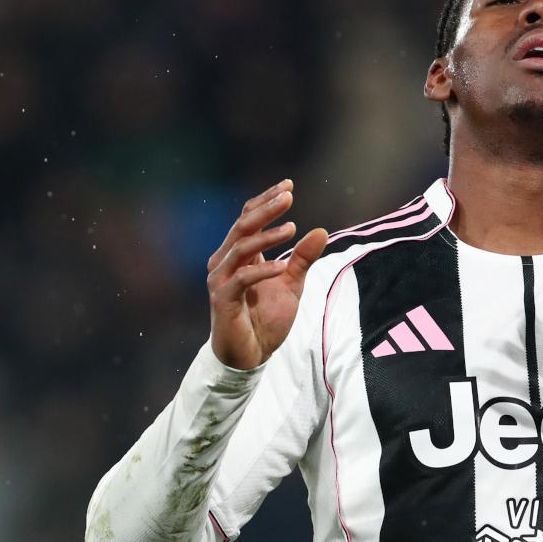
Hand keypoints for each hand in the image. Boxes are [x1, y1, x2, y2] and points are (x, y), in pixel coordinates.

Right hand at [207, 179, 327, 369]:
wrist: (251, 355)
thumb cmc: (266, 319)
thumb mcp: (292, 284)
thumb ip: (303, 259)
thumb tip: (320, 231)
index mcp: (239, 254)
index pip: (249, 218)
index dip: (266, 200)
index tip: (289, 186)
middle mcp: (225, 262)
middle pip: (243, 226)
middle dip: (266, 209)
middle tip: (288, 195)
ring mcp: (222, 280)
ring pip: (241, 248)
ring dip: (267, 236)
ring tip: (292, 229)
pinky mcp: (223, 300)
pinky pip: (242, 279)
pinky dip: (263, 270)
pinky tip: (283, 266)